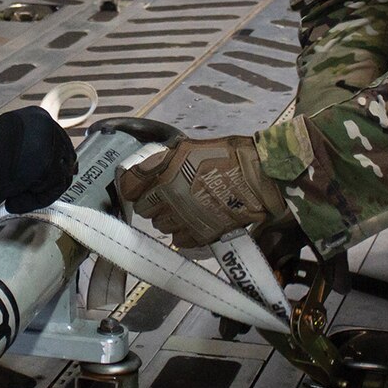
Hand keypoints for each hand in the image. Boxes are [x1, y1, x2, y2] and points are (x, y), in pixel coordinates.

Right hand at [0, 107, 77, 211]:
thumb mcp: (12, 140)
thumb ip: (30, 147)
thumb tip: (39, 163)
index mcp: (40, 117)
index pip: (59, 144)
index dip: (54, 164)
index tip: (48, 178)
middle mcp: (48, 126)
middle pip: (64, 159)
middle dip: (52, 180)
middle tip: (36, 193)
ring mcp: (49, 144)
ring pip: (59, 177)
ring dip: (40, 192)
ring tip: (19, 199)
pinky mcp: (46, 164)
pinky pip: (50, 190)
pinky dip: (34, 200)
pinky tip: (14, 202)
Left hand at [116, 135, 286, 249]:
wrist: (257, 177)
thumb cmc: (225, 156)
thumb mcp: (187, 148)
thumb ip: (162, 160)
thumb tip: (144, 169)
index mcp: (163, 173)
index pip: (129, 186)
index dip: (134, 186)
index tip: (140, 187)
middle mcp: (167, 198)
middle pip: (144, 209)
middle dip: (152, 203)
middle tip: (166, 197)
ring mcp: (183, 219)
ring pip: (161, 226)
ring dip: (168, 218)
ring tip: (183, 209)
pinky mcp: (199, 235)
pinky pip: (179, 240)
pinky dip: (184, 233)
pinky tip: (193, 222)